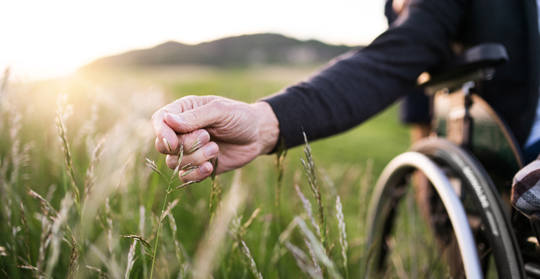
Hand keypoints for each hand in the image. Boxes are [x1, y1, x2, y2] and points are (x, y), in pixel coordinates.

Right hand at [152, 95, 278, 181]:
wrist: (258, 135)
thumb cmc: (240, 117)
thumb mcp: (221, 111)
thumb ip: (196, 116)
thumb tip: (168, 120)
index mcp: (184, 111)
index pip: (159, 120)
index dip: (162, 133)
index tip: (174, 143)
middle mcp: (182, 131)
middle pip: (163, 145)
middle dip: (184, 145)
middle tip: (207, 137)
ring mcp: (189, 150)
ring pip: (174, 163)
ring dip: (194, 159)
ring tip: (215, 149)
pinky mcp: (197, 166)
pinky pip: (185, 176)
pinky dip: (196, 174)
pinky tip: (209, 167)